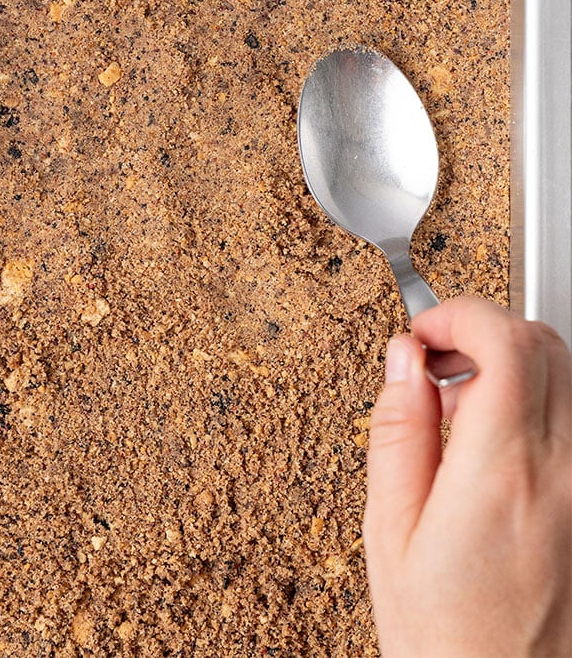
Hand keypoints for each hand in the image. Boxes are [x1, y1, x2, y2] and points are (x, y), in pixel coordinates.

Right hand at [363, 296, 570, 656]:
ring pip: (568, 377)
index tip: (421, 333)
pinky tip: (490, 447)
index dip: (458, 314)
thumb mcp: (387, 529)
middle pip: (548, 344)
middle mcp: (566, 472)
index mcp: (502, 473)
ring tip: (456, 412)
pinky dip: (534, 407)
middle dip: (484, 330)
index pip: (507, 341)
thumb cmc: (444, 633)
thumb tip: (405, 361)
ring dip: (511, 366)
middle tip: (434, 362)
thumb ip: (398, 431)